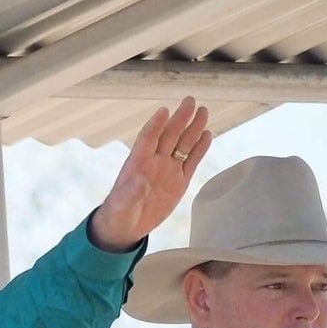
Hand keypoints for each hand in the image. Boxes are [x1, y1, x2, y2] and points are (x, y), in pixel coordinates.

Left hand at [90, 96, 210, 251]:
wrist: (127, 226)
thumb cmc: (119, 213)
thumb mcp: (122, 205)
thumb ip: (130, 193)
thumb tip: (139, 181)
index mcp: (138, 164)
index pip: (148, 138)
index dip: (155, 125)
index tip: (164, 111)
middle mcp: (154, 162)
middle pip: (169, 136)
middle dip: (179, 119)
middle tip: (190, 101)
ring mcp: (168, 170)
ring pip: (183, 145)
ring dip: (192, 128)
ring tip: (203, 111)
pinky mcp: (179, 182)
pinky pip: (191, 162)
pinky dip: (199, 149)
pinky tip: (207, 135)